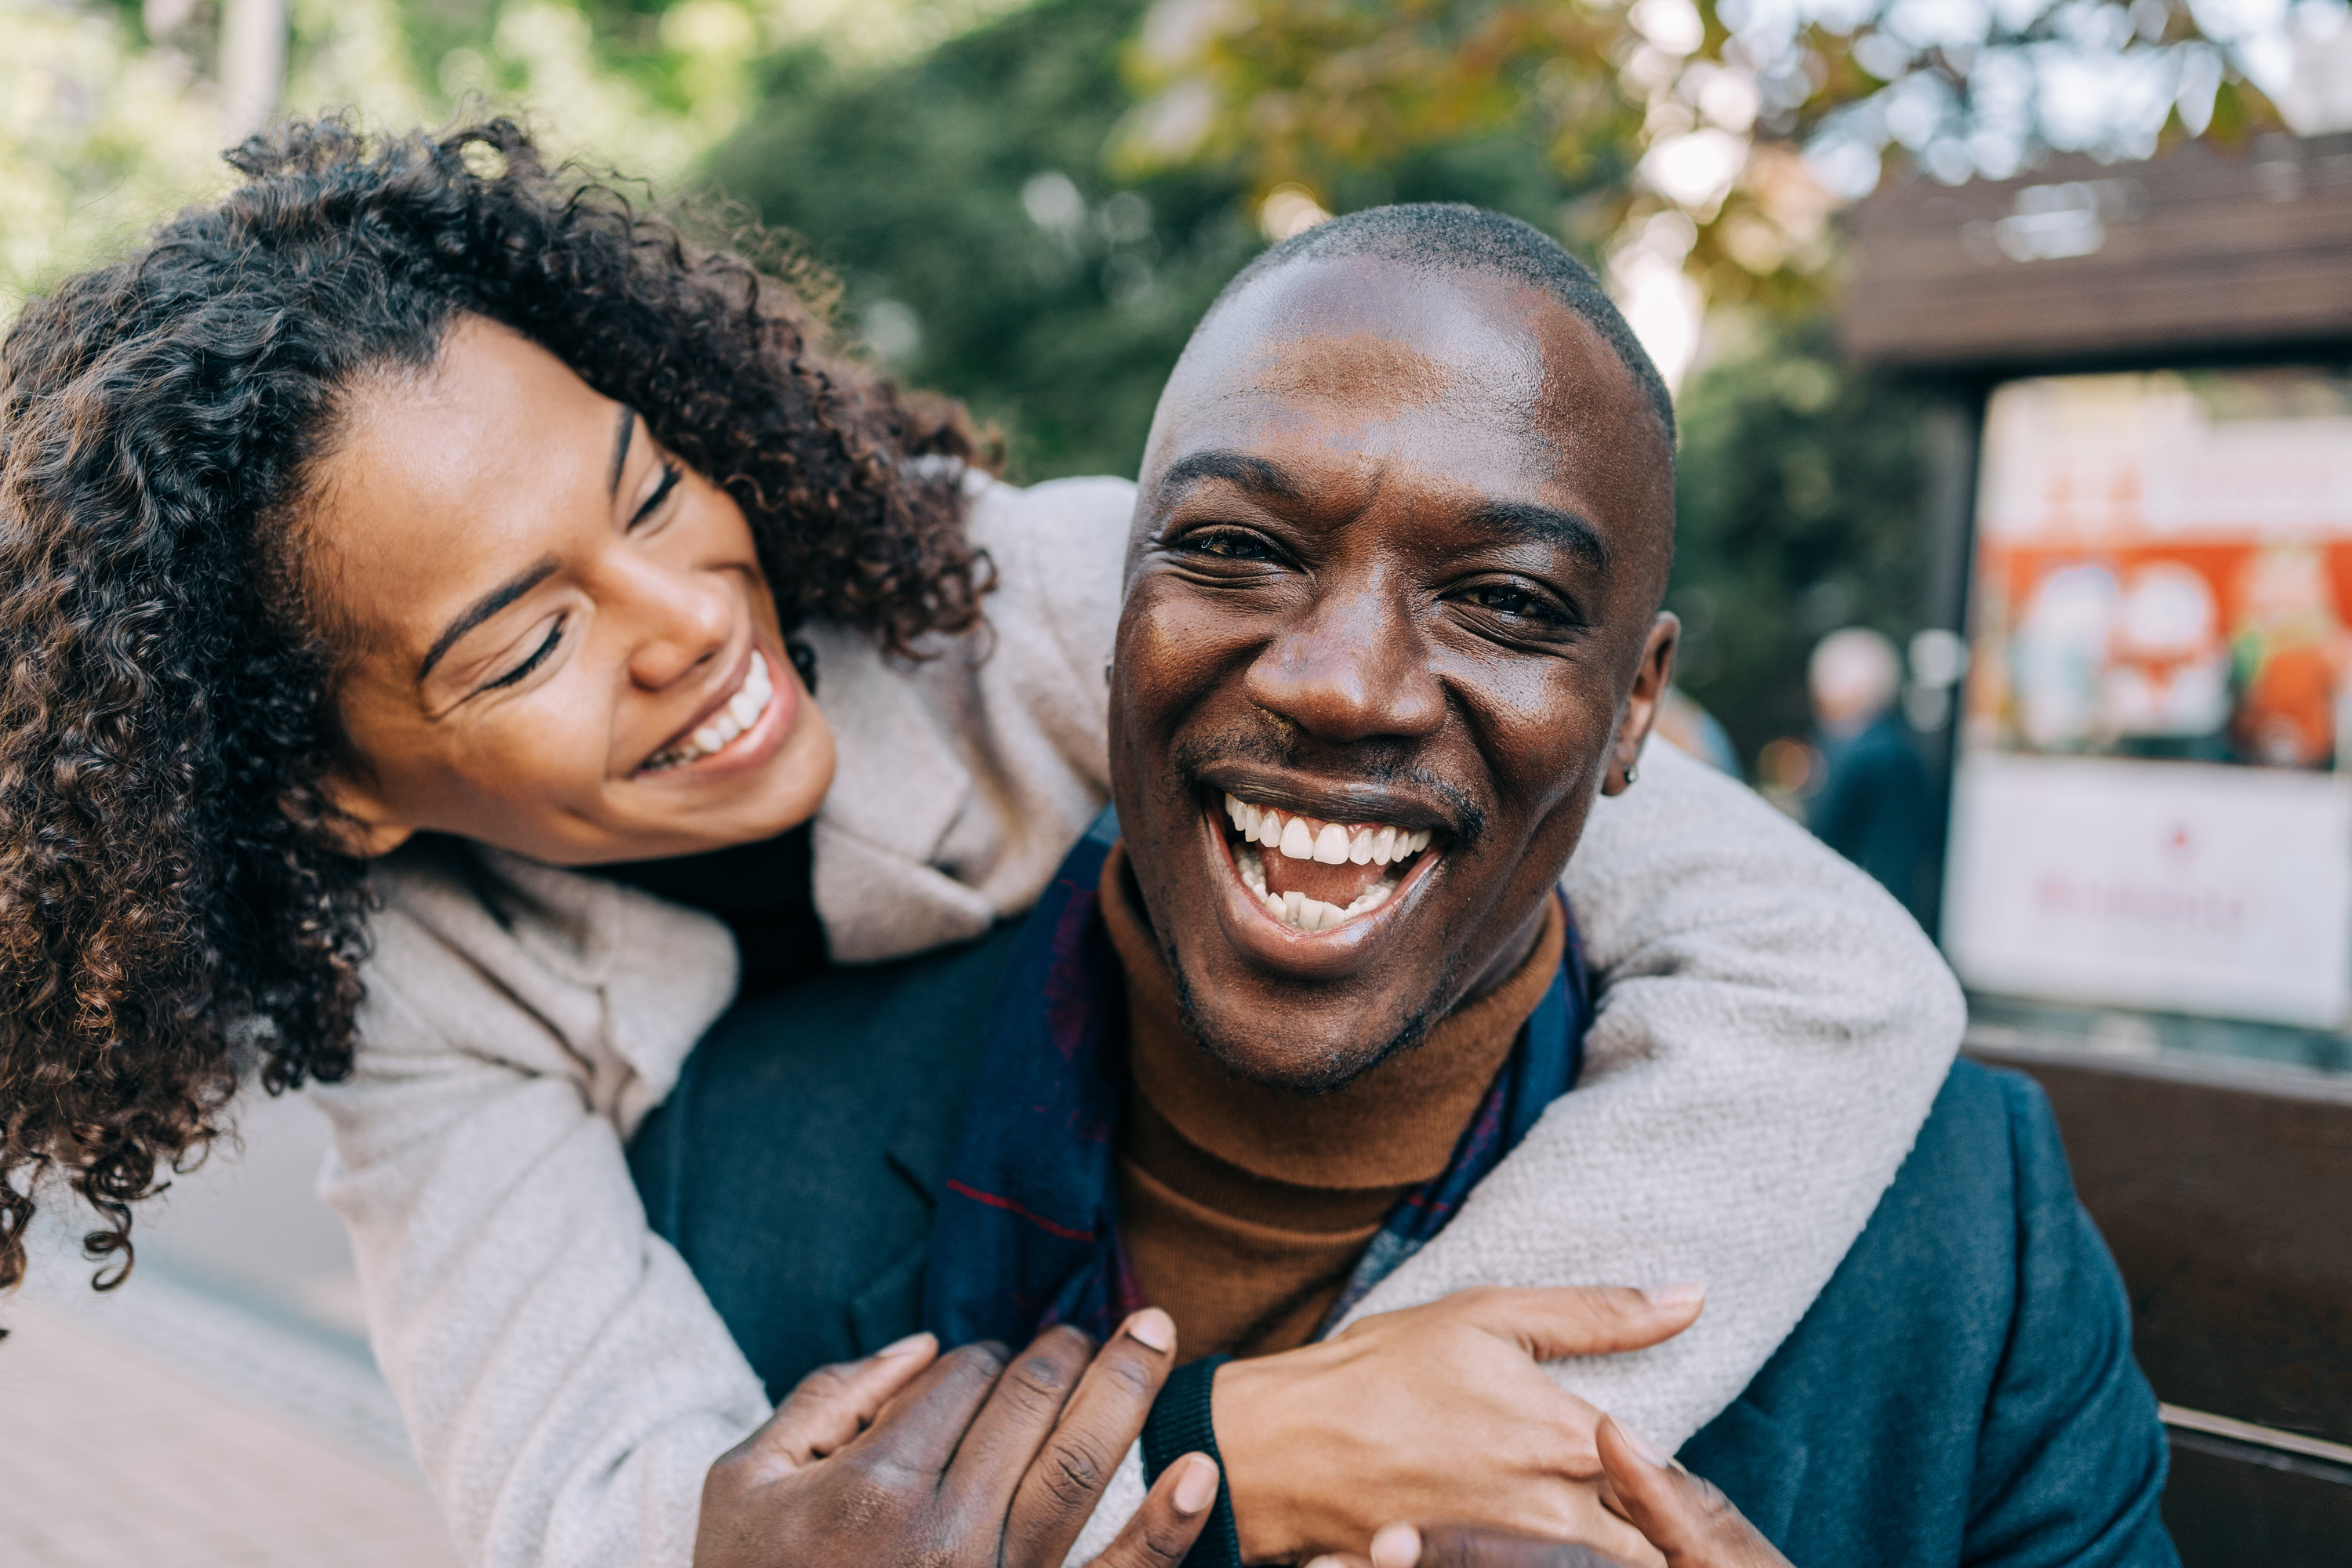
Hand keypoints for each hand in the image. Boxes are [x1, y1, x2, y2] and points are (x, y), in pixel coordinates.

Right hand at [696, 1310, 1221, 1567]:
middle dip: (1064, 1352)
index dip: (982, 1355)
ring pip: (1080, 1469)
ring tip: (1153, 1334)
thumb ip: (828, 1396)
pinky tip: (1199, 1471)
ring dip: (1125, 1389)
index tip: (986, 1361)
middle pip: (1027, 1407)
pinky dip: (1165, 1531)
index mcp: (875, 1485)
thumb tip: (924, 1346)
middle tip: (1087, 1325)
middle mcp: (945, 1534)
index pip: (961, 1380)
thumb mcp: (748, 1480)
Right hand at [1211, 1284, 1705, 1565]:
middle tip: (1626, 1507)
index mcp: (1570, 1438)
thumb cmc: (1382, 1370)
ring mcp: (1512, 1552)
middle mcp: (1555, 1509)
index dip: (1664, 1477)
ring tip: (1568, 1515)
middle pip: (1644, 1541)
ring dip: (1600, 1546)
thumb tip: (1692, 1298)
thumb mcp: (1488, 1316)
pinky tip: (1524, 1540)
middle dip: (1646, 1529)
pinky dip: (1546, 1562)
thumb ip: (1597, 1314)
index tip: (1648, 1469)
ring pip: (1602, 1564)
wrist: (1284, 1446)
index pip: (1667, 1477)